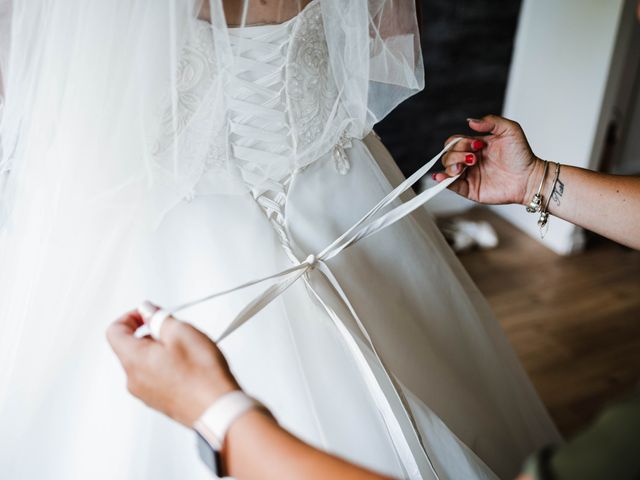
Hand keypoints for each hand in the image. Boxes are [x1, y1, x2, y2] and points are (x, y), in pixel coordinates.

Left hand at [106, 307, 239, 426]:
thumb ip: (159, 318)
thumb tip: (147, 311)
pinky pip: (155, 377)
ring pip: (145, 362)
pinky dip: (167, 366)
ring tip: (187, 350)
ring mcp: (145, 393)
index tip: (150, 314)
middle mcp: (133, 379)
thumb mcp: (181, 332)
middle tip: (176, 329)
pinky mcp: (159, 401)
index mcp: (134, 360)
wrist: (217, 409)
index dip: (131, 316)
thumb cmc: (202, 374)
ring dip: (161, 349)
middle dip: (150, 333)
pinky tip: (190, 366)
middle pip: (130, 347)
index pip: (114, 331)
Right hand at [435, 115, 544, 205]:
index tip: (478, 144)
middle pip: (448, 154)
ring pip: (447, 168)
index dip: (460, 142)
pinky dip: (443, 181)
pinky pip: (451, 185)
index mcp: (475, 146)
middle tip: (473, 158)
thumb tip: (470, 122)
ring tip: (463, 168)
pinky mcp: (470, 189)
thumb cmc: (522, 155)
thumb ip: (491, 122)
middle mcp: (469, 160)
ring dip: (451, 166)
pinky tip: (441, 176)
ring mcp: (469, 175)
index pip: (455, 141)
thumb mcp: (510, 130)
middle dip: (456, 154)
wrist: (530, 178)